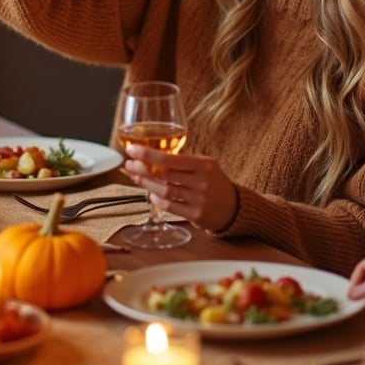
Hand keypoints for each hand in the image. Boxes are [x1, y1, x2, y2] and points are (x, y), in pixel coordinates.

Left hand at [123, 146, 237, 231]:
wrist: (234, 207)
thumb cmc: (215, 182)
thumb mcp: (205, 165)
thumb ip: (183, 160)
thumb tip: (150, 155)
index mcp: (204, 164)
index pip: (170, 158)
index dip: (147, 154)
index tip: (132, 150)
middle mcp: (202, 181)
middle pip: (164, 175)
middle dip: (142, 169)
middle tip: (129, 165)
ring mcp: (199, 199)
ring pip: (164, 191)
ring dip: (147, 184)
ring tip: (136, 178)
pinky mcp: (196, 215)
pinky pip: (169, 206)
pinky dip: (156, 199)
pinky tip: (150, 193)